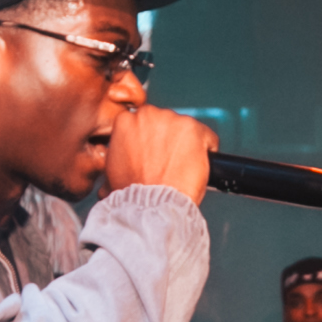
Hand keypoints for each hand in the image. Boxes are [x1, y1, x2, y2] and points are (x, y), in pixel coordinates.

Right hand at [102, 103, 217, 205]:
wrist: (153, 205)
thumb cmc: (134, 193)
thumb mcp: (114, 168)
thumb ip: (121, 152)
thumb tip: (125, 155)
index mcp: (125, 121)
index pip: (143, 123)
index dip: (150, 141)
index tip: (154, 153)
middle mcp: (148, 115)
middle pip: (165, 123)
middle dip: (167, 140)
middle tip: (168, 163)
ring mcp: (172, 120)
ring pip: (186, 130)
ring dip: (186, 145)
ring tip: (182, 168)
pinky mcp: (194, 129)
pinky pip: (208, 138)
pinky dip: (207, 151)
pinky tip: (199, 165)